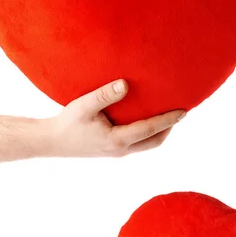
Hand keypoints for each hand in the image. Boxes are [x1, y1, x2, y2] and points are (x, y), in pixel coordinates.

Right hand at [44, 79, 185, 157]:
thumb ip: (104, 94)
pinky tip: (146, 119)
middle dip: (169, 128)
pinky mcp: (113, 151)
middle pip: (155, 142)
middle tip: (181, 112)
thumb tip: (125, 84)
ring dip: (160, 132)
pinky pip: (137, 143)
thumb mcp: (84, 105)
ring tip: (168, 115)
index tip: (184, 111)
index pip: (150, 129)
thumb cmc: (67, 122)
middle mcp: (121, 150)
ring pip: (147, 144)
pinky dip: (148, 133)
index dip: (168, 120)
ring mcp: (117, 152)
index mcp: (117, 140)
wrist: (51, 142)